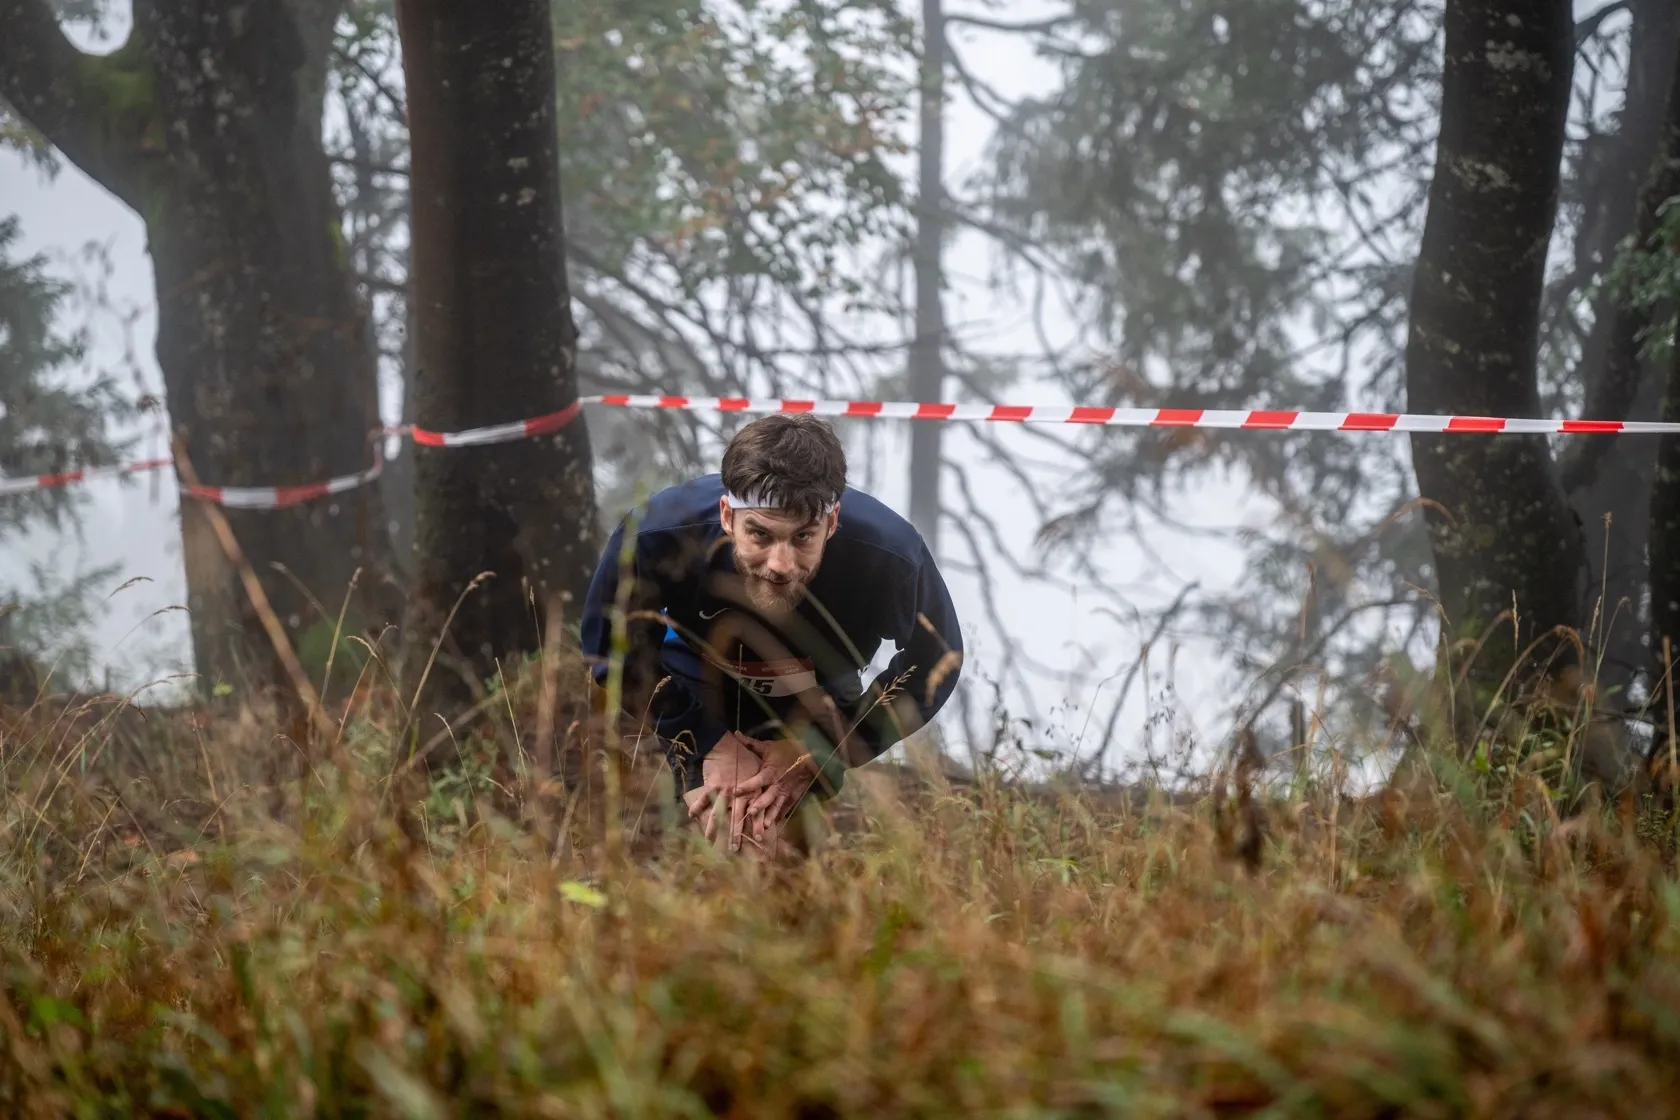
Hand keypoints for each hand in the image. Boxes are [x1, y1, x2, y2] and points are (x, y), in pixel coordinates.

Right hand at [682, 733, 762, 850]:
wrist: (725, 744)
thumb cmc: (743, 755)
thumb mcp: (756, 768)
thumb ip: (759, 783)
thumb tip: (763, 795)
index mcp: (752, 790)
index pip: (756, 811)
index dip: (757, 825)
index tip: (759, 838)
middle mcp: (739, 794)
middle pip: (737, 819)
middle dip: (734, 835)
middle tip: (733, 850)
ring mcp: (725, 791)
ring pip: (719, 814)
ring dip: (713, 829)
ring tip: (709, 841)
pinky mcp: (712, 786)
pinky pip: (704, 800)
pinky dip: (696, 807)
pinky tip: (691, 816)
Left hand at [730, 736, 818, 843]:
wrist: (811, 754)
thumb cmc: (787, 749)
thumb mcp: (769, 746)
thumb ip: (751, 743)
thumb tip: (735, 733)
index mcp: (771, 771)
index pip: (757, 780)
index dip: (747, 786)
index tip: (735, 791)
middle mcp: (778, 783)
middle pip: (767, 796)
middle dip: (759, 805)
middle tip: (750, 813)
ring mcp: (787, 791)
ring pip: (777, 805)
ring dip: (770, 816)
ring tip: (763, 826)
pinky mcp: (794, 796)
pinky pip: (786, 807)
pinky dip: (780, 815)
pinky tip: (774, 824)